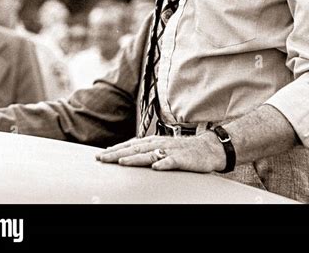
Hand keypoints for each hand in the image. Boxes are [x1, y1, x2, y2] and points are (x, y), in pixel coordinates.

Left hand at [97, 132, 225, 172]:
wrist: (207, 148)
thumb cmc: (182, 150)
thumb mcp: (162, 148)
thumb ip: (147, 151)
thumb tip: (128, 154)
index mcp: (153, 141)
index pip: (130, 145)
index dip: (115, 149)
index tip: (101, 155)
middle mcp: (159, 143)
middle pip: (134, 149)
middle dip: (117, 153)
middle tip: (102, 158)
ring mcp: (170, 150)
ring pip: (149, 154)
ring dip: (134, 158)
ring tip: (121, 162)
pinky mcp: (182, 158)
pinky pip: (171, 162)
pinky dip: (162, 164)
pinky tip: (155, 167)